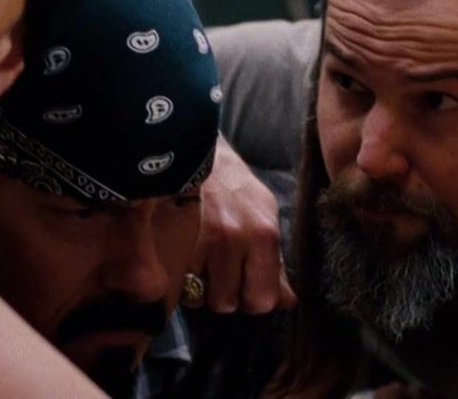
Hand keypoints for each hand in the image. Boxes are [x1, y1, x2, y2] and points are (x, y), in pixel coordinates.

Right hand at [192, 136, 297, 313]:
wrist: (194, 153)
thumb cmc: (234, 187)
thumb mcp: (264, 216)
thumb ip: (274, 262)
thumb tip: (287, 302)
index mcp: (263, 234)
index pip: (262, 300)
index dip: (253, 299)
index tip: (246, 286)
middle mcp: (233, 237)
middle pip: (228, 304)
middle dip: (223, 295)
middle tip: (220, 273)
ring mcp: (198, 239)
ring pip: (199, 297)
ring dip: (199, 288)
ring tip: (201, 263)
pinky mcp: (170, 239)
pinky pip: (176, 282)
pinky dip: (180, 277)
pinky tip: (184, 257)